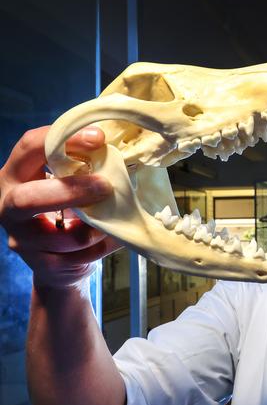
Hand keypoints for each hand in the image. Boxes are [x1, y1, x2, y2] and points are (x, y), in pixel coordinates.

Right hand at [0, 126, 120, 287]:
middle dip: (71, 192)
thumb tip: (118, 147)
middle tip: (106, 185)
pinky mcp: (43, 266)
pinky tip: (116, 236)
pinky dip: (106, 245)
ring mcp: (23, 241)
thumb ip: (81, 166)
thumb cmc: (67, 212)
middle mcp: (8, 207)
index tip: (98, 138)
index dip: (63, 140)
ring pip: (67, 237)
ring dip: (100, 227)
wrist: (60, 263)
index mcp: (15, 176)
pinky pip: (84, 256)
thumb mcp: (68, 184)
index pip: (28, 148)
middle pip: (28, 200)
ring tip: (116, 217)